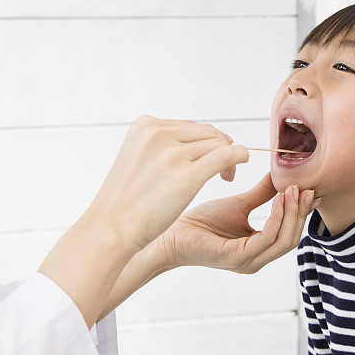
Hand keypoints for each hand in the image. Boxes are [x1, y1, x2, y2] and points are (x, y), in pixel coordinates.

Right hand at [82, 115, 248, 254]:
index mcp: (145, 125)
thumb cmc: (126, 201)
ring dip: (229, 158)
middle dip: (220, 148)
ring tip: (226, 177)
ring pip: (218, 144)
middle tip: (224, 172)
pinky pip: (227, 155)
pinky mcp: (187, 175)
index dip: (206, 142)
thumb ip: (163, 146)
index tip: (209, 161)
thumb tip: (201, 139)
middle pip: (207, 133)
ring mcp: (172, 154)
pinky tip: (243, 162)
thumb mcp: (138, 159)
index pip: (190, 127)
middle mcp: (158, 133)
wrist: (110, 229)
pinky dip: (240, 156)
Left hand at [150, 171, 320, 273]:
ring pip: (283, 240)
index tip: (309, 188)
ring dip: (291, 214)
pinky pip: (266, 238)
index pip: (290, 233)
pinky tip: (277, 200)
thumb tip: (281, 175)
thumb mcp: (239, 204)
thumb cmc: (202, 222)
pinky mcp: (236, 258)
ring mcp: (248, 262)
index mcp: (259, 250)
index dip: (303, 212)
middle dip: (301, 212)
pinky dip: (276, 218)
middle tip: (304, 187)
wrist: (171, 233)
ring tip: (292, 190)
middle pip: (291, 239)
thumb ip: (262, 194)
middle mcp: (257, 260)